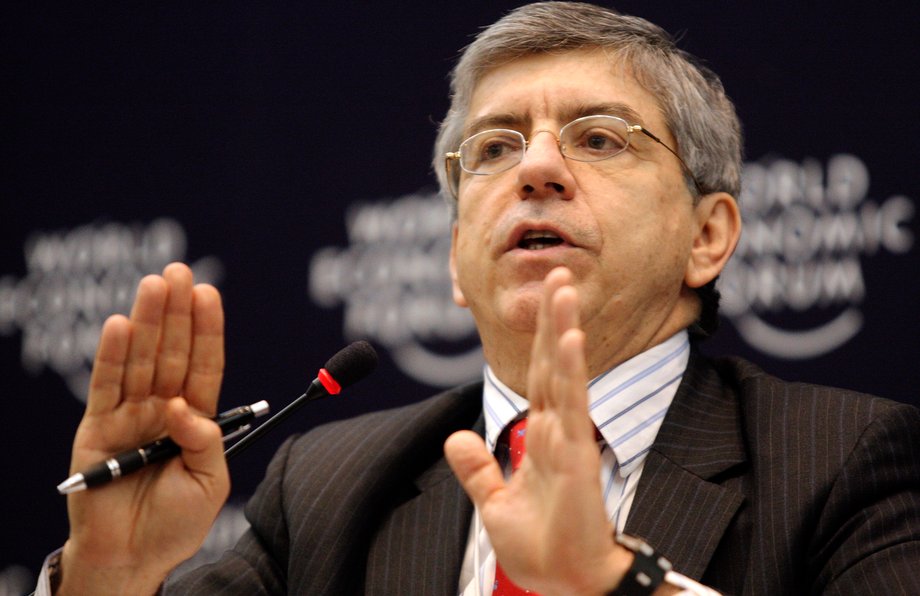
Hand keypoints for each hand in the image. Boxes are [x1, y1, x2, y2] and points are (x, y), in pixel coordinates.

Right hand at [59, 263, 229, 595]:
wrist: (132, 557)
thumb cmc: (176, 523)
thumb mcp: (210, 481)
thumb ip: (206, 440)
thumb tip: (184, 408)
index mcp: (194, 417)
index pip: (203, 363)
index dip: (207, 329)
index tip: (209, 292)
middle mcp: (162, 408)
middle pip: (171, 352)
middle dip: (176, 312)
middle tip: (179, 270)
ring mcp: (130, 415)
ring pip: (140, 360)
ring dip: (147, 321)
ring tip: (155, 284)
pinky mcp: (98, 428)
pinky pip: (105, 386)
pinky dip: (111, 356)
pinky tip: (119, 325)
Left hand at [445, 267, 629, 595]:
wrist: (565, 585)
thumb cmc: (541, 548)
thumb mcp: (495, 504)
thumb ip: (477, 469)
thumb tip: (456, 436)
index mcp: (540, 437)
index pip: (536, 376)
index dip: (538, 338)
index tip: (543, 300)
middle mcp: (557, 431)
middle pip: (551, 363)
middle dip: (554, 318)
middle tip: (559, 272)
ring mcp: (569, 441)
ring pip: (564, 375)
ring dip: (562, 329)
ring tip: (564, 289)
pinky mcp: (577, 459)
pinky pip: (572, 408)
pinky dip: (569, 373)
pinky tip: (569, 341)